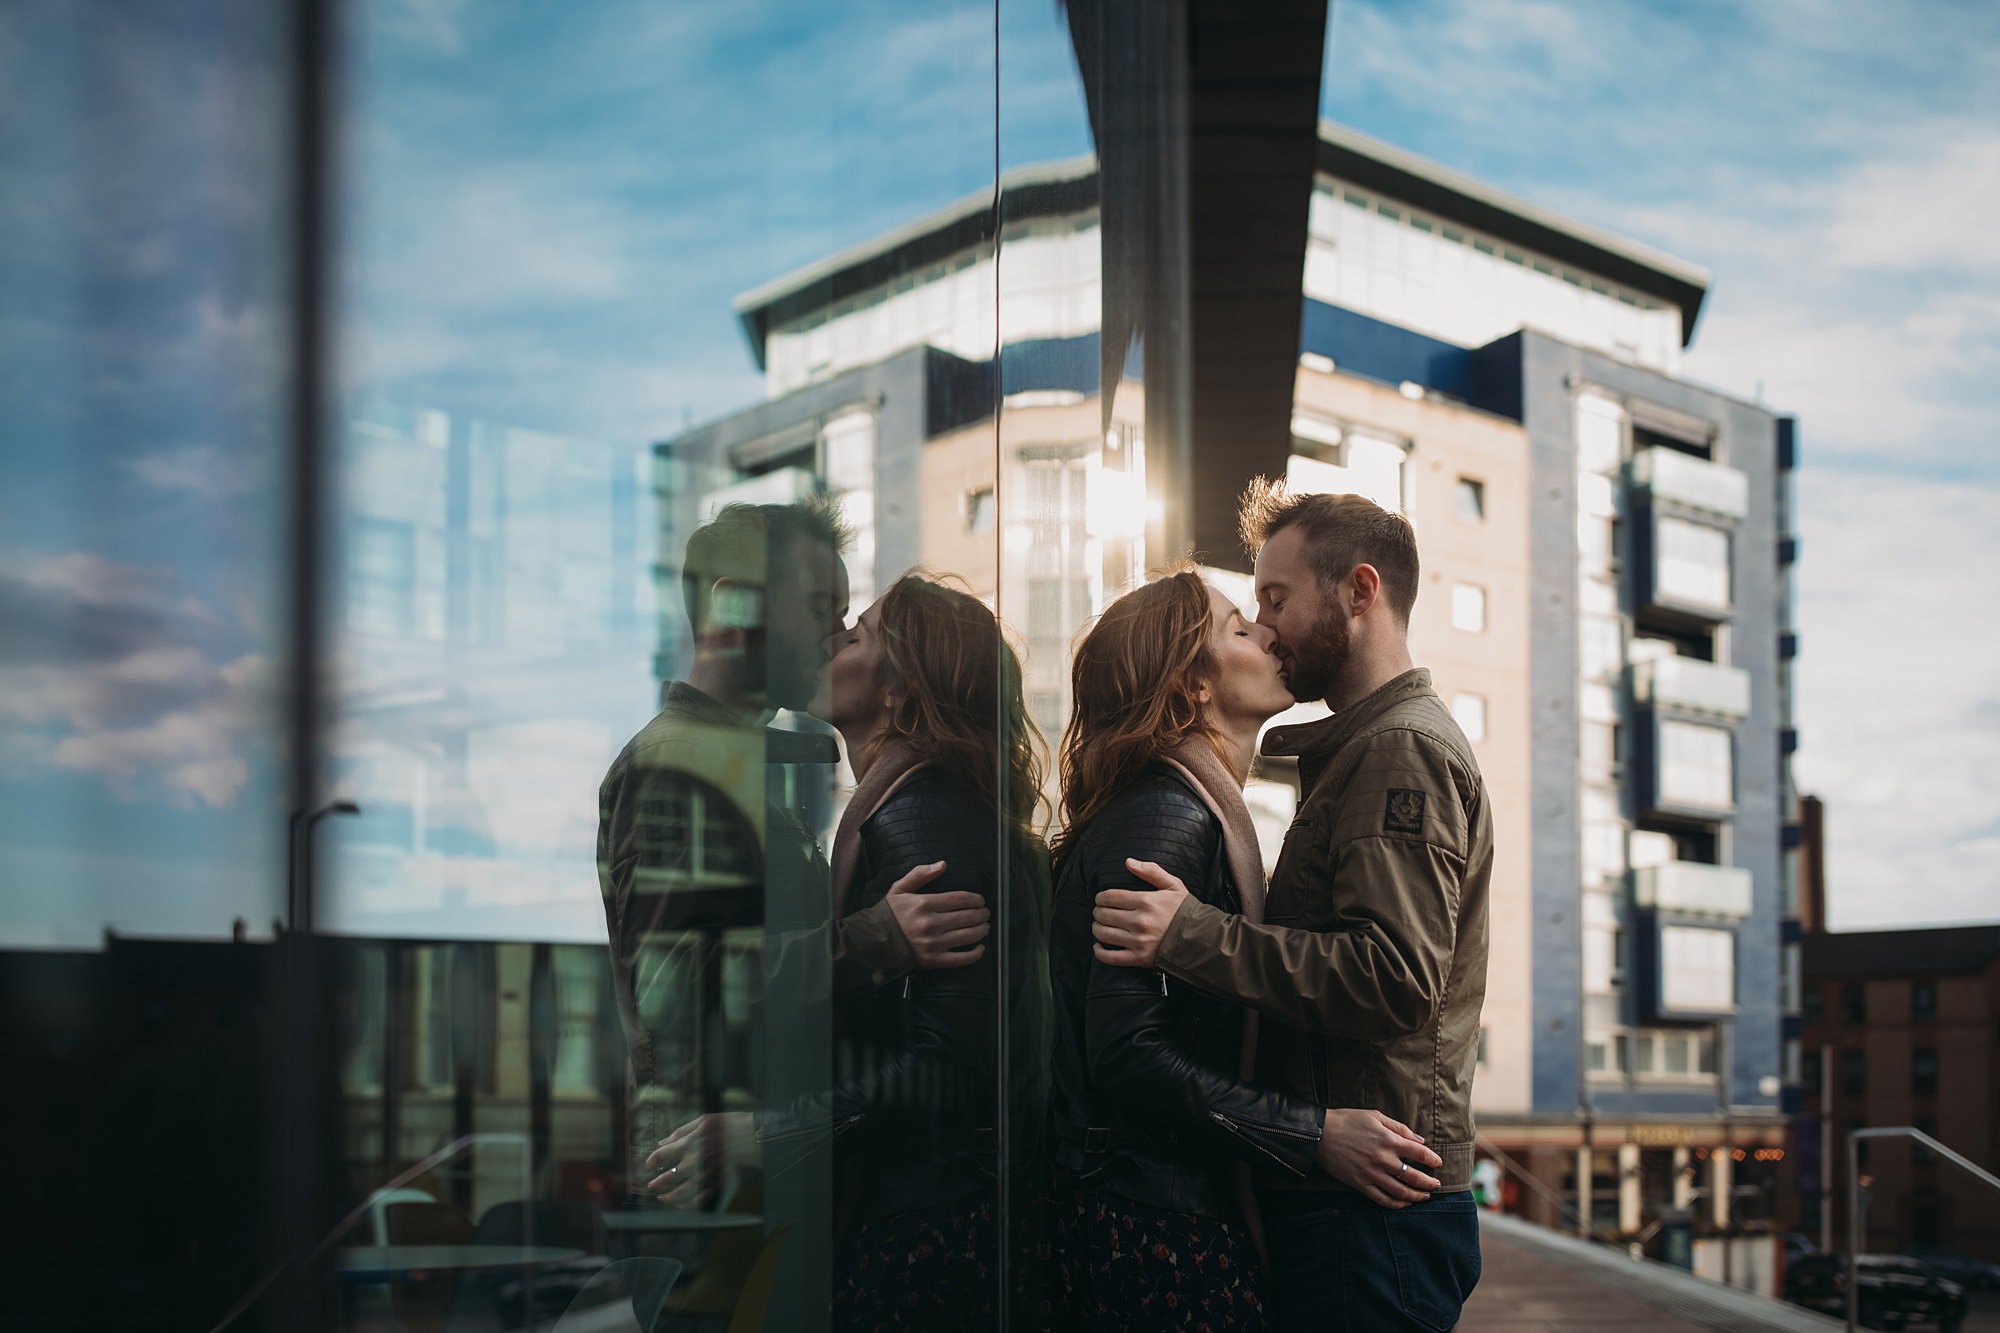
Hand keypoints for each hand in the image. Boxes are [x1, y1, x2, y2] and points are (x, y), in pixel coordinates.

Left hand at [644, 1111, 753, 1207]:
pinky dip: (686, 1206)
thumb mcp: (704, 1121)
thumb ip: (681, 1132)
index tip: (649, 1166)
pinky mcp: (716, 1187)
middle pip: (667, 1179)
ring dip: (668, 1198)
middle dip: (656, 1184)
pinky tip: (682, 1205)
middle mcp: (693, 1163)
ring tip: (663, 1198)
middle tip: (651, 1186)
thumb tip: (663, 1142)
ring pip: (679, 1195)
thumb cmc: (731, 1126)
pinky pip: (697, 1202)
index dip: (651, 1162)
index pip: (661, 1156)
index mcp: (688, 1144)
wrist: (756, 1139)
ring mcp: (705, 1177)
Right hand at [886, 861, 989, 969]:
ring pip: (968, 936)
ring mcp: (932, 944)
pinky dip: (975, 954)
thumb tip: (942, 864)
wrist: (874, 942)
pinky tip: (980, 947)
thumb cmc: (889, 914)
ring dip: (982, 930)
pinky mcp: (933, 961)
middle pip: (967, 917)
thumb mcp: (899, 888)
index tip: (980, 900)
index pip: (960, 899)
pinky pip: (961, 959)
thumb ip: (920, 874)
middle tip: (985, 912)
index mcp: (924, 904)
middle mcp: (930, 924)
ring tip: (985, 926)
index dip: (976, 899)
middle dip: (981, 913)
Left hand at [1090, 859, 1190, 967]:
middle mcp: (1140, 921)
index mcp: (1146, 901)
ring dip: (1096, 929)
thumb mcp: (1173, 885)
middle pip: (1104, 915)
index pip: (1110, 897)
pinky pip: (1111, 957)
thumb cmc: (1185, 911)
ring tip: (1098, 925)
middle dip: (1097, 912)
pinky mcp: (1139, 958)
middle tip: (1099, 911)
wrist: (1200, 939)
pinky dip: (1100, 952)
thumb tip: (1128, 862)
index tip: (1100, 899)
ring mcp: (1138, 941)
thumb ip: (1151, 871)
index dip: (1100, 897)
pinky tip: (1098, 945)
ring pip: (1104, 934)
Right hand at [1314, 1109, 1442, 1207]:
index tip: (1437, 1163)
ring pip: (1401, 1192)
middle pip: (1414, 1177)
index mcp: (1389, 1140)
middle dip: (1429, 1183)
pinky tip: (1404, 1203)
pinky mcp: (1360, 1184)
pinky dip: (1397, 1204)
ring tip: (1424, 1196)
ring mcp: (1372, 1174)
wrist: (1320, 1134)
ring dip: (1417, 1196)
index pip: (1419, 1153)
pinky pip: (1383, 1199)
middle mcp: (1383, 1159)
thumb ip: (1400, 1128)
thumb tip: (1420, 1140)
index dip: (1432, 1160)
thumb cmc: (1348, 1121)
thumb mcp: (1376, 1116)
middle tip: (1436, 1185)